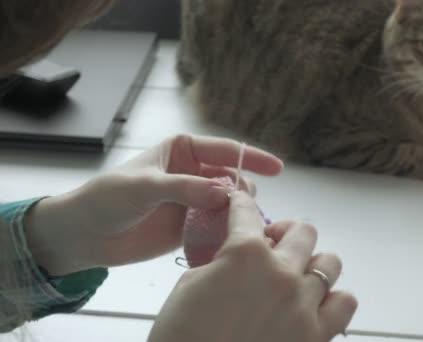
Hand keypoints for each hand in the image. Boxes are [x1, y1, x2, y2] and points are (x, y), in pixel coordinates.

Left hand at [25, 134, 282, 275]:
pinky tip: (228, 240)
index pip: (225, 150)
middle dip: (243, 192)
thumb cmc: (108, 198)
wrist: (84, 234)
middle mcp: (194, 173)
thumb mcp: (145, 187)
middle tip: (240, 211)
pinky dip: (226, 232)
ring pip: (230, 204)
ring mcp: (194, 200)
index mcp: (183, 150)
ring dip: (236, 214)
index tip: (277, 167)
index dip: (253, 157)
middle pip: (233, 179)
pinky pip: (218, 226)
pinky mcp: (191, 226)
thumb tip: (226, 193)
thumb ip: (185, 188)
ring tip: (234, 227)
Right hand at [148, 191, 357, 341]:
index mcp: (245, 254)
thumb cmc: (182, 335)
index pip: (248, 212)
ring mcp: (303, 304)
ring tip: (294, 275)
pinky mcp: (316, 335)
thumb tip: (236, 253)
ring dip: (310, 263)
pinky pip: (345, 302)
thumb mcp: (192, 283)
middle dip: (284, 232)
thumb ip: (223, 259)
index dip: (242, 204)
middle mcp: (281, 273)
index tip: (243, 204)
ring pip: (329, 262)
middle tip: (270, 244)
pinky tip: (313, 303)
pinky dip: (332, 297)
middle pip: (302, 231)